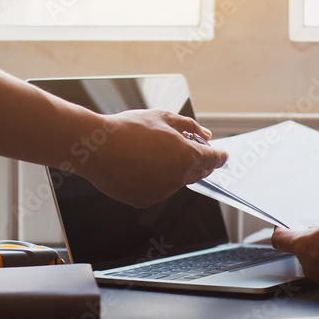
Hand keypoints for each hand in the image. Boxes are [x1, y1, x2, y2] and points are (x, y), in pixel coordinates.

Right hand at [82, 108, 228, 207]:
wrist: (96, 148)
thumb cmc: (128, 130)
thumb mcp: (163, 117)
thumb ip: (190, 127)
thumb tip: (205, 134)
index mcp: (186, 156)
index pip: (213, 159)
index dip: (219, 156)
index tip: (223, 156)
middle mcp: (178, 178)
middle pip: (197, 172)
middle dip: (196, 161)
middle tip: (185, 148)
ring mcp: (161, 192)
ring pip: (176, 181)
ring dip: (172, 170)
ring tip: (149, 153)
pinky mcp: (145, 200)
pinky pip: (157, 190)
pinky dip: (154, 180)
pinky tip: (138, 166)